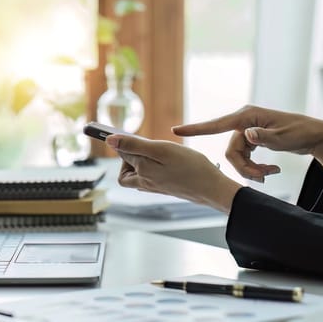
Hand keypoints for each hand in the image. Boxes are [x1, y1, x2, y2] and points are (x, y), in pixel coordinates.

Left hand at [105, 134, 241, 212]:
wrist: (212, 188)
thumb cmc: (190, 167)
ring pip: (138, 176)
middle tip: (144, 146)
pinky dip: (154, 169)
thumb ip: (134, 145)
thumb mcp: (160, 150)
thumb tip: (110, 141)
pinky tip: (168, 162)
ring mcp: (156, 188)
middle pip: (125, 171)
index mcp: (141, 171)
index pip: (122, 153)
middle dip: (128, 158)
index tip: (123, 133)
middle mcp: (145, 182)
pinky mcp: (166, 190)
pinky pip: (151, 179)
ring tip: (158, 152)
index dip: (121, 141)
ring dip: (142, 163)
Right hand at [172, 105, 322, 180]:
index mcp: (247, 116)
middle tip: (263, 178)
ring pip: (236, 157)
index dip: (196, 128)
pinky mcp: (251, 139)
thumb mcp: (285, 137)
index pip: (217, 124)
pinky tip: (271, 170)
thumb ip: (264, 137)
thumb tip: (247, 136)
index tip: (176, 130)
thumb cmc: (302, 132)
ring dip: (251, 170)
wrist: (315, 136)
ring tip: (270, 174)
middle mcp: (244, 122)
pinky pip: (244, 157)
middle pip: (230, 151)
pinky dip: (255, 167)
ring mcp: (247, 131)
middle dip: (243, 168)